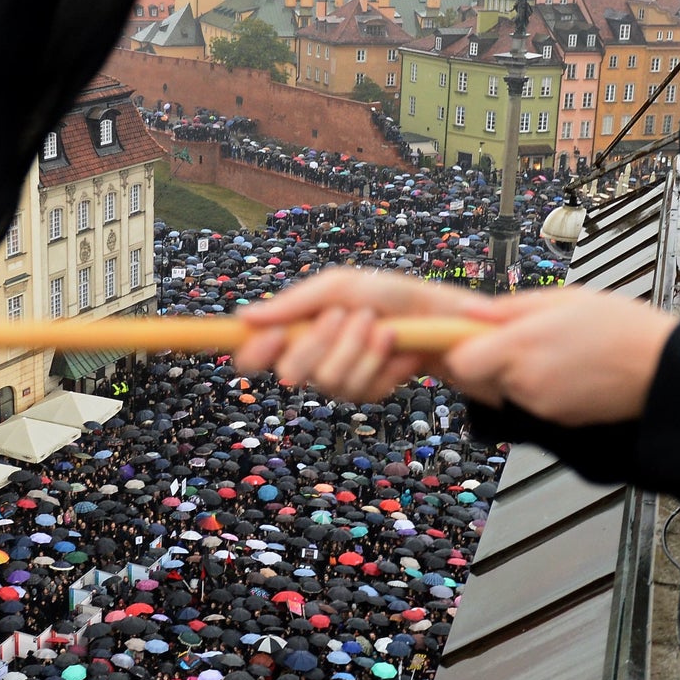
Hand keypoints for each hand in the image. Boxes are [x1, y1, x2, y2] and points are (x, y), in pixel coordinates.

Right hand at [234, 269, 489, 400]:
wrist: (435, 313)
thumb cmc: (384, 294)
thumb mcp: (339, 286)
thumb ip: (294, 302)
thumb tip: (244, 316)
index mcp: (296, 331)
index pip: (253, 356)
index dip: (254, 352)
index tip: (272, 336)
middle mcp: (311, 360)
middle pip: (290, 372)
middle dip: (321, 341)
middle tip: (346, 314)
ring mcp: (339, 380)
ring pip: (330, 379)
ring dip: (359, 346)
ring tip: (382, 324)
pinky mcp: (368, 392)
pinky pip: (363, 388)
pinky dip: (382, 360)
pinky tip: (396, 346)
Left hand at [441, 288, 679, 424]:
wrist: (663, 372)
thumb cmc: (621, 329)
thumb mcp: (562, 300)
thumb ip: (510, 309)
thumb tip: (473, 313)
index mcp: (521, 346)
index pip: (459, 361)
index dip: (453, 349)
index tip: (452, 337)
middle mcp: (524, 382)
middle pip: (473, 378)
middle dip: (479, 358)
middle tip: (505, 337)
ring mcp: (537, 406)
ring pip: (499, 390)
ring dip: (507, 372)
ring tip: (545, 349)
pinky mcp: (552, 421)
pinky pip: (525, 402)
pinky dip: (532, 387)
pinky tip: (560, 368)